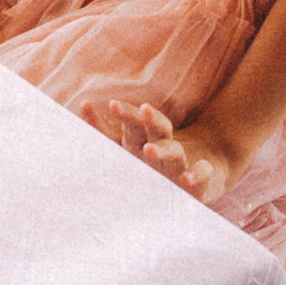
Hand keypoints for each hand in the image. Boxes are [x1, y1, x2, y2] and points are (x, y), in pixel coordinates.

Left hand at [101, 102, 238, 206]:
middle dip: (140, 118)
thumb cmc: (155, 161)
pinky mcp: (201, 181)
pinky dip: (197, 174)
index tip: (108, 104)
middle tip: (126, 107)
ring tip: (148, 149)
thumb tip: (83, 105)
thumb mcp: (129, 148)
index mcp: (145, 139)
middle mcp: (163, 147)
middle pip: (153, 128)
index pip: (134, 121)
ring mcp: (181, 163)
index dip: (124, 112)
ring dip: (162, 149)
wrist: (200, 174)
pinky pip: (202, 174)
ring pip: (174, 151)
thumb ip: (104, 132)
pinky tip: (186, 179)